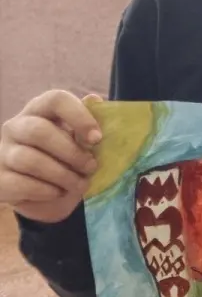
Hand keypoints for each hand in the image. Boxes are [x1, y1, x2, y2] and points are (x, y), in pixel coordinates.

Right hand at [0, 90, 101, 223]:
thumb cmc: (66, 162)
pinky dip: (45, 191)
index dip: (79, 116)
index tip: (97, 139)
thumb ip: (86, 126)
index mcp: (40, 111)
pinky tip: (58, 192)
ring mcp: (3, 152)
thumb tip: (94, 99)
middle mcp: (16, 127)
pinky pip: (21, 184)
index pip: (55, 100)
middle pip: (39, 131)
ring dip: (62, 175)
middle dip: (71, 152)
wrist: (46, 196)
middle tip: (91, 167)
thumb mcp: (81, 145)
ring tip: (80, 184)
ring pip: (30, 160)